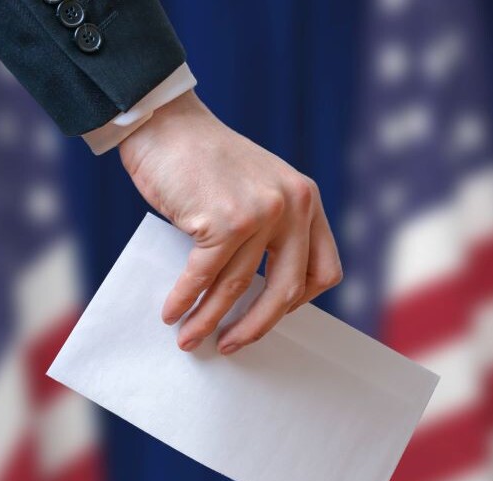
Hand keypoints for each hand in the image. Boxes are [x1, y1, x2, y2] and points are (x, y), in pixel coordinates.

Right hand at [118, 91, 341, 353]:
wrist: (166, 123)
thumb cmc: (205, 162)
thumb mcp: (260, 188)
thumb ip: (271, 230)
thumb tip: (257, 297)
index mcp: (307, 200)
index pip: (325, 270)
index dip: (300, 301)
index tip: (271, 313)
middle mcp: (293, 206)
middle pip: (287, 290)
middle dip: (256, 327)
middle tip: (231, 345)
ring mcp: (260, 213)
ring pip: (238, 287)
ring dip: (209, 320)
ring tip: (190, 339)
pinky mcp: (223, 220)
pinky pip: (204, 276)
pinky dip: (185, 300)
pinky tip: (172, 312)